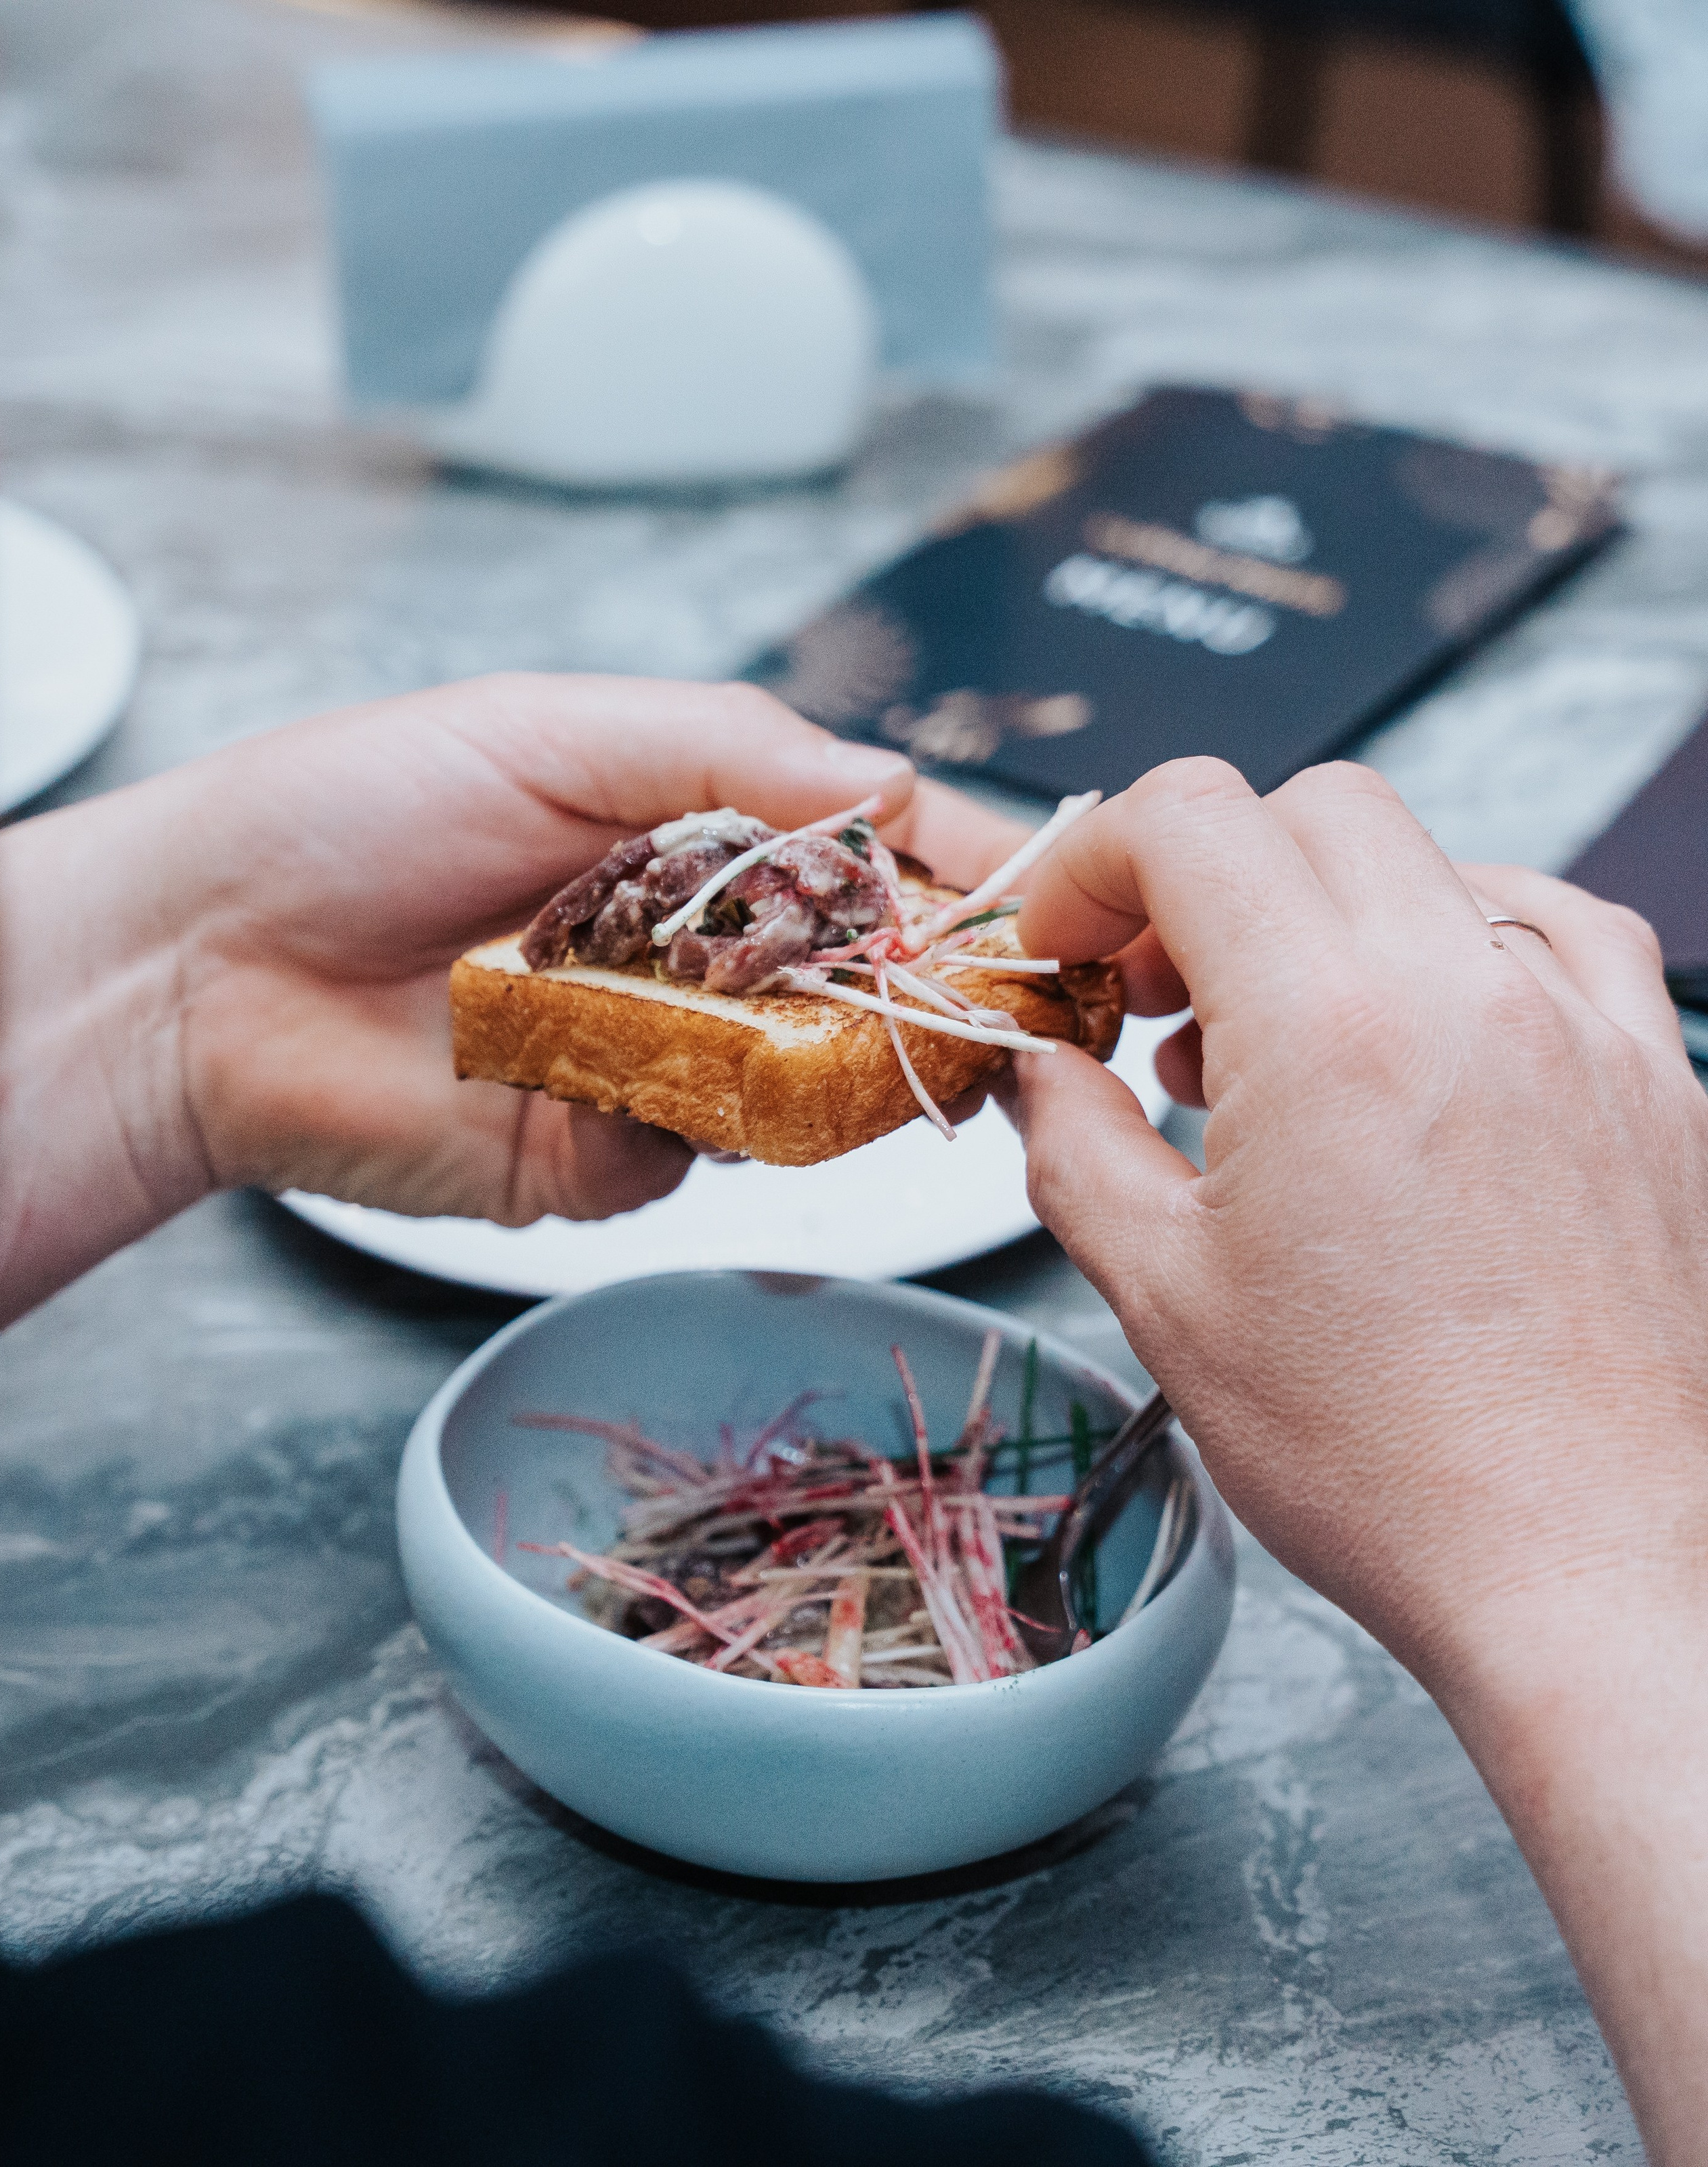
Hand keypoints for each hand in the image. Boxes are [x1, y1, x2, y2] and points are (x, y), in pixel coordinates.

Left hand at [0, 673, 1021, 1338]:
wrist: (200, 971)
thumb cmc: (354, 812)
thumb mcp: (550, 730)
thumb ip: (732, 751)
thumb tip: (900, 784)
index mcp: (700, 832)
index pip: (874, 849)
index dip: (966, 871)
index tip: (1047, 892)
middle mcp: (703, 951)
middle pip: (873, 978)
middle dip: (933, 981)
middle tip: (985, 983)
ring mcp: (666, 1061)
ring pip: (812, 1079)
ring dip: (826, 1051)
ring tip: (802, 1008)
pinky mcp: (612, 1157)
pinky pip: (709, 1153)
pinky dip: (704, 1117)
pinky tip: (644, 1068)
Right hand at [1001, 756, 1707, 2162]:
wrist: (1593, 1571)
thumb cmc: (1390, 1462)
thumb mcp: (1165, 1301)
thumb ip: (1076, 1148)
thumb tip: (1042, 1073)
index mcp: (1331, 1027)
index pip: (1192, 816)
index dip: (1095, 858)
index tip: (1069, 942)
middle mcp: (1471, 990)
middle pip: (1313, 812)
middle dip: (1204, 875)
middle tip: (1154, 994)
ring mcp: (1584, 1027)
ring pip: (1436, 860)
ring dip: (1329, 911)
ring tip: (1278, 1037)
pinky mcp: (1657, 1083)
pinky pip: (1563, 934)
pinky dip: (1468, 941)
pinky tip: (1431, 1024)